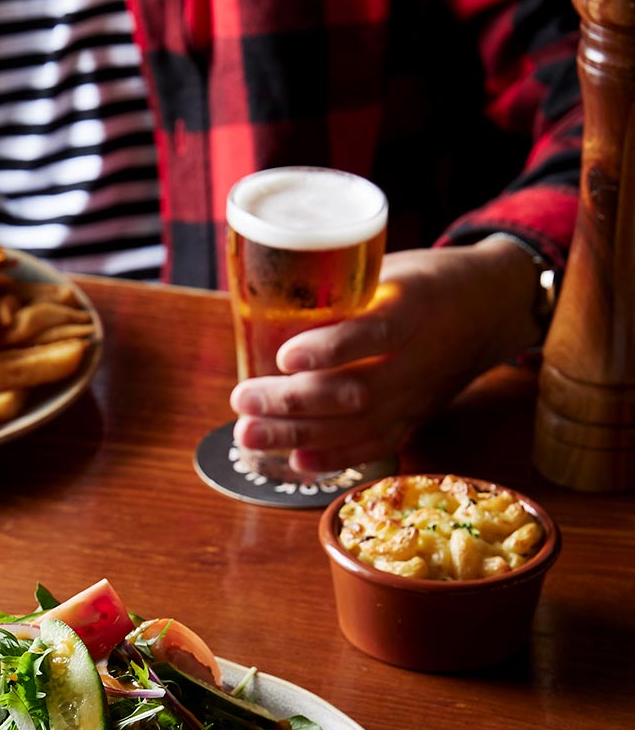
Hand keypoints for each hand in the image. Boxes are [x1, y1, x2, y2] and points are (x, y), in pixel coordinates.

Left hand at [229, 237, 542, 474]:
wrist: (488, 309)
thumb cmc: (422, 281)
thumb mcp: (389, 268)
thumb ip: (342, 291)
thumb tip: (264, 306)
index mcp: (416, 305)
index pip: (376, 333)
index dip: (331, 349)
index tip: (284, 356)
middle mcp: (419, 358)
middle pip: (355, 392)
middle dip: (292, 402)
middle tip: (241, 399)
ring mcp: (417, 396)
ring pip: (358, 426)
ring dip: (297, 435)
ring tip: (248, 434)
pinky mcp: (414, 419)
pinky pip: (375, 447)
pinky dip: (334, 458)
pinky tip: (294, 461)